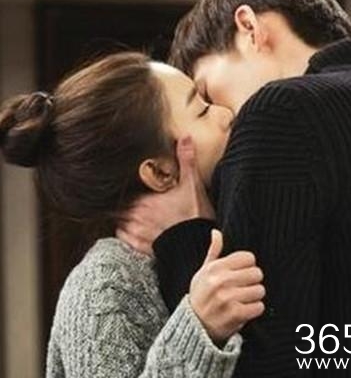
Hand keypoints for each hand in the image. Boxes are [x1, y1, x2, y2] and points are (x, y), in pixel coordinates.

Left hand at [117, 136, 213, 254]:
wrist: (198, 246)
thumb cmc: (194, 216)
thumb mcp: (192, 185)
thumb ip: (186, 160)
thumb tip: (184, 137)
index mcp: (144, 201)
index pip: (121, 192)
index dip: (122, 189)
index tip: (127, 186)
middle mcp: (136, 217)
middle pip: (118, 207)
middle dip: (123, 202)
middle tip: (131, 197)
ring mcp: (137, 234)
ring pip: (119, 222)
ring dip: (123, 217)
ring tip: (132, 212)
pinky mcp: (140, 248)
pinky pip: (123, 239)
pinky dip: (125, 232)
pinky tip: (133, 228)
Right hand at [190, 229, 265, 342]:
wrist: (193, 326)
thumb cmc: (201, 295)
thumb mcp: (204, 272)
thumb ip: (214, 252)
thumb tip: (216, 232)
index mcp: (215, 268)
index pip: (248, 258)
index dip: (248, 265)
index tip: (241, 273)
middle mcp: (221, 281)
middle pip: (257, 273)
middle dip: (253, 281)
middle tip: (244, 287)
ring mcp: (228, 298)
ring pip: (260, 290)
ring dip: (254, 296)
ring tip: (243, 299)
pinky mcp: (235, 314)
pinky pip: (259, 307)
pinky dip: (254, 309)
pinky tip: (244, 310)